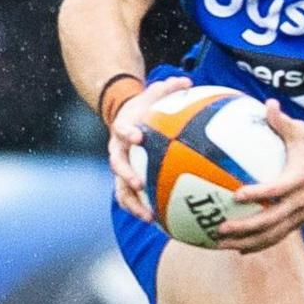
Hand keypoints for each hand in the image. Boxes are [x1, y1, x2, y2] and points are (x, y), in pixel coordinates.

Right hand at [106, 75, 191, 222]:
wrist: (124, 119)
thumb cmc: (144, 109)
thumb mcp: (153, 95)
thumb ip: (169, 88)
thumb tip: (187, 80)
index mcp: (123, 130)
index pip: (121, 131)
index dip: (128, 134)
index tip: (137, 137)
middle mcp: (117, 151)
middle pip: (116, 166)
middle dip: (126, 176)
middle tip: (138, 185)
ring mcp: (121, 169)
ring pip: (121, 190)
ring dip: (133, 205)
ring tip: (149, 218)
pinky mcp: (127, 182)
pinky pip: (132, 200)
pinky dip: (143, 211)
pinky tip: (161, 223)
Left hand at [212, 101, 303, 253]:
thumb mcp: (302, 131)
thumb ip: (282, 121)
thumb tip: (268, 103)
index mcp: (299, 179)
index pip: (277, 190)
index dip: (258, 194)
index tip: (236, 195)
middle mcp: (300, 202)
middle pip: (272, 221)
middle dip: (245, 228)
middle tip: (220, 228)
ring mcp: (301, 215)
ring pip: (273, 234)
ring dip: (247, 242)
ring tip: (222, 243)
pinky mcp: (299, 222)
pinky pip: (277, 237)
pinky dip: (259, 245)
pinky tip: (239, 249)